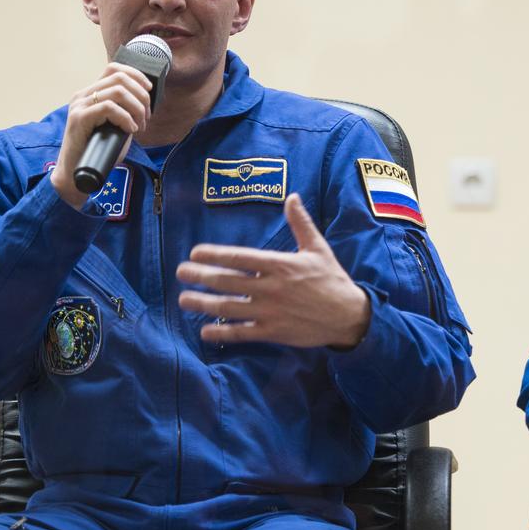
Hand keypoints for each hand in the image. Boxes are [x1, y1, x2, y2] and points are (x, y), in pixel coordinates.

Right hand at [50, 63, 152, 209]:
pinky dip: (126, 118)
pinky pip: (109, 108)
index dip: (136, 75)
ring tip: (140, 125)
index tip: (149, 90)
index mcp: (90, 93)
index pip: (114, 68)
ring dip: (136, 108)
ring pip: (117, 91)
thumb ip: (125, 112)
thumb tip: (145, 103)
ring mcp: (79, 105)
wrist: (76, 172)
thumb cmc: (99, 151)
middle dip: (141, 95)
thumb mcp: (116, 126)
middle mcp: (83, 95)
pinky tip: (131, 130)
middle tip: (146, 116)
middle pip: (119, 77)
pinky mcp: (79, 118)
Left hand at [176, 193, 371, 347]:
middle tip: (180, 273)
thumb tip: (292, 197)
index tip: (195, 253)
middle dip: (201, 276)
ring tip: (184, 300)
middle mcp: (271, 287)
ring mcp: (270, 311)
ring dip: (204, 303)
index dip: (215, 255)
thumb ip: (300, 223)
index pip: (240, 258)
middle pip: (228, 281)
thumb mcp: (318, 248)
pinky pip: (242, 332)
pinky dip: (222, 332)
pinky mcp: (273, 331)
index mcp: (280, 264)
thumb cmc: (332, 279)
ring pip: (229, 307)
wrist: (348, 315)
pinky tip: (205, 330)